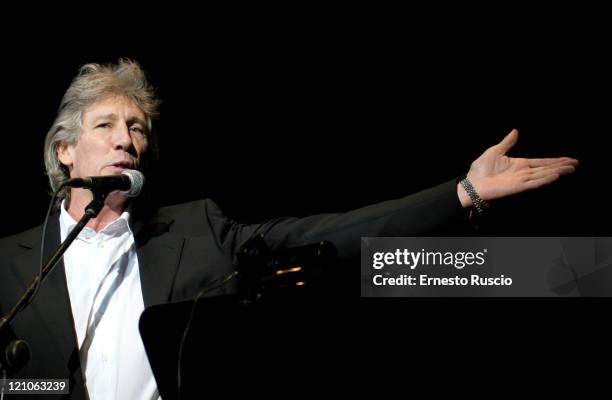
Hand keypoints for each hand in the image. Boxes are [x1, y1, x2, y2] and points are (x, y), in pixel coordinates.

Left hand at [457, 129, 578, 207]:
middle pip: (546, 168)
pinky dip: (545, 180)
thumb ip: (507, 143)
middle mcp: (523, 173)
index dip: (555, 160)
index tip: (568, 159)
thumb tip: (516, 131)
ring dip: (557, 171)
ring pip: (543, 175)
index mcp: (519, 164)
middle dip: (561, 165)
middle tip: (576, 163)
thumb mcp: (495, 151)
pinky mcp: (517, 188)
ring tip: (571, 169)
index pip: (541, 162)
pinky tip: (555, 176)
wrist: (472, 184)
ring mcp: (521, 180)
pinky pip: (534, 183)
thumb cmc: (480, 169)